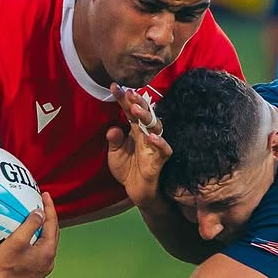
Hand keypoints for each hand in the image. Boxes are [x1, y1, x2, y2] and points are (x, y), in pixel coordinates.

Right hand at [0, 193, 58, 277]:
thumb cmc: (3, 264)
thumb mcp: (16, 240)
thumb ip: (30, 224)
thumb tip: (40, 212)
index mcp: (47, 253)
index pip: (52, 224)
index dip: (50, 208)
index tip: (45, 194)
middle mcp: (48, 264)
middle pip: (52, 236)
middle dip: (48, 219)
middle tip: (42, 205)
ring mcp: (40, 272)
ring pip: (45, 247)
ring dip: (43, 233)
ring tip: (36, 221)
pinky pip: (37, 256)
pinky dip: (36, 244)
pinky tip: (27, 241)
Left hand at [107, 84, 171, 208]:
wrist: (136, 191)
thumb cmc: (127, 169)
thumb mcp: (115, 154)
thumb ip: (114, 140)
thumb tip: (113, 129)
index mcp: (134, 130)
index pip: (129, 111)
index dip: (123, 99)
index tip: (114, 86)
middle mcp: (145, 134)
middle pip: (145, 114)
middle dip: (138, 101)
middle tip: (129, 92)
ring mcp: (154, 146)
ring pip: (155, 126)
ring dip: (146, 117)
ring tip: (135, 108)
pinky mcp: (160, 159)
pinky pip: (164, 149)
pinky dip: (159, 142)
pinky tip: (151, 137)